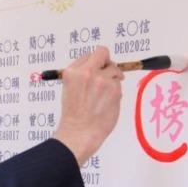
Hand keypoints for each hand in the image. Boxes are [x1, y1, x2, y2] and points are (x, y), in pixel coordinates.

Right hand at [52, 46, 124, 166]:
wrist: (79, 133)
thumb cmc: (73, 114)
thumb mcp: (69, 88)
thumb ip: (81, 74)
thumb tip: (98, 65)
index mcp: (73, 71)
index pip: (90, 54)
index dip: (96, 61)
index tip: (99, 67)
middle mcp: (87, 72)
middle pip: (104, 53)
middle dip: (107, 62)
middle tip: (108, 73)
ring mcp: (102, 80)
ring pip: (114, 71)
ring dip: (112, 80)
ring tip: (103, 96)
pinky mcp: (114, 90)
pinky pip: (119, 84)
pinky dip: (115, 92)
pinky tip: (107, 102)